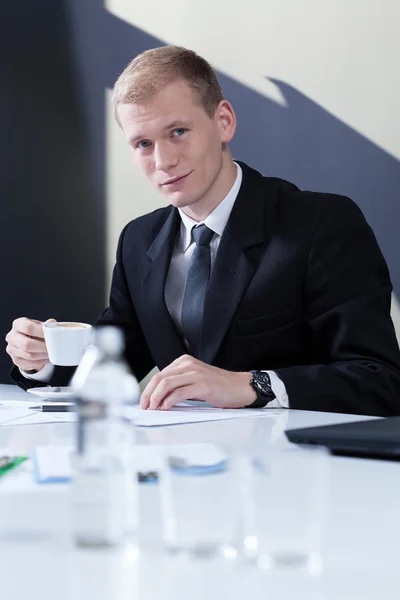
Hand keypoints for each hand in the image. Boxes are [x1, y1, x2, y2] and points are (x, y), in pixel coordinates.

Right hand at [5, 317, 55, 372]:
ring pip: (29, 355)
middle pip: (27, 344)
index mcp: (18, 324)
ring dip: (43, 355)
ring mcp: (12, 349)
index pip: (27, 327)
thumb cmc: (35, 332)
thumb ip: (46, 325)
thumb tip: (52, 323)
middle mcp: (12, 336)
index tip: (52, 336)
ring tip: (53, 354)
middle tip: (54, 348)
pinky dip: (41, 362)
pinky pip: (30, 363)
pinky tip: (48, 358)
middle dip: (43, 347)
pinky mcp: (16, 360)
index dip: (41, 332)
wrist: (28, 342)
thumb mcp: (40, 326)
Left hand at [140, 354, 256, 409]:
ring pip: (166, 384)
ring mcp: (195, 373)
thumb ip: (178, 385)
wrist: (239, 387)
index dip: (148, 390)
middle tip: (145, 407)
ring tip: (154, 409)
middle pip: (159, 378)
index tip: (144, 402)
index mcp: (184, 362)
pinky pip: (179, 392)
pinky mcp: (202, 384)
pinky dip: (169, 401)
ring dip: (156, 398)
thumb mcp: (194, 381)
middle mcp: (188, 364)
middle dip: (148, 394)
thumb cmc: (218, 386)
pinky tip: (166, 408)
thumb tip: (159, 399)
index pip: (159, 375)